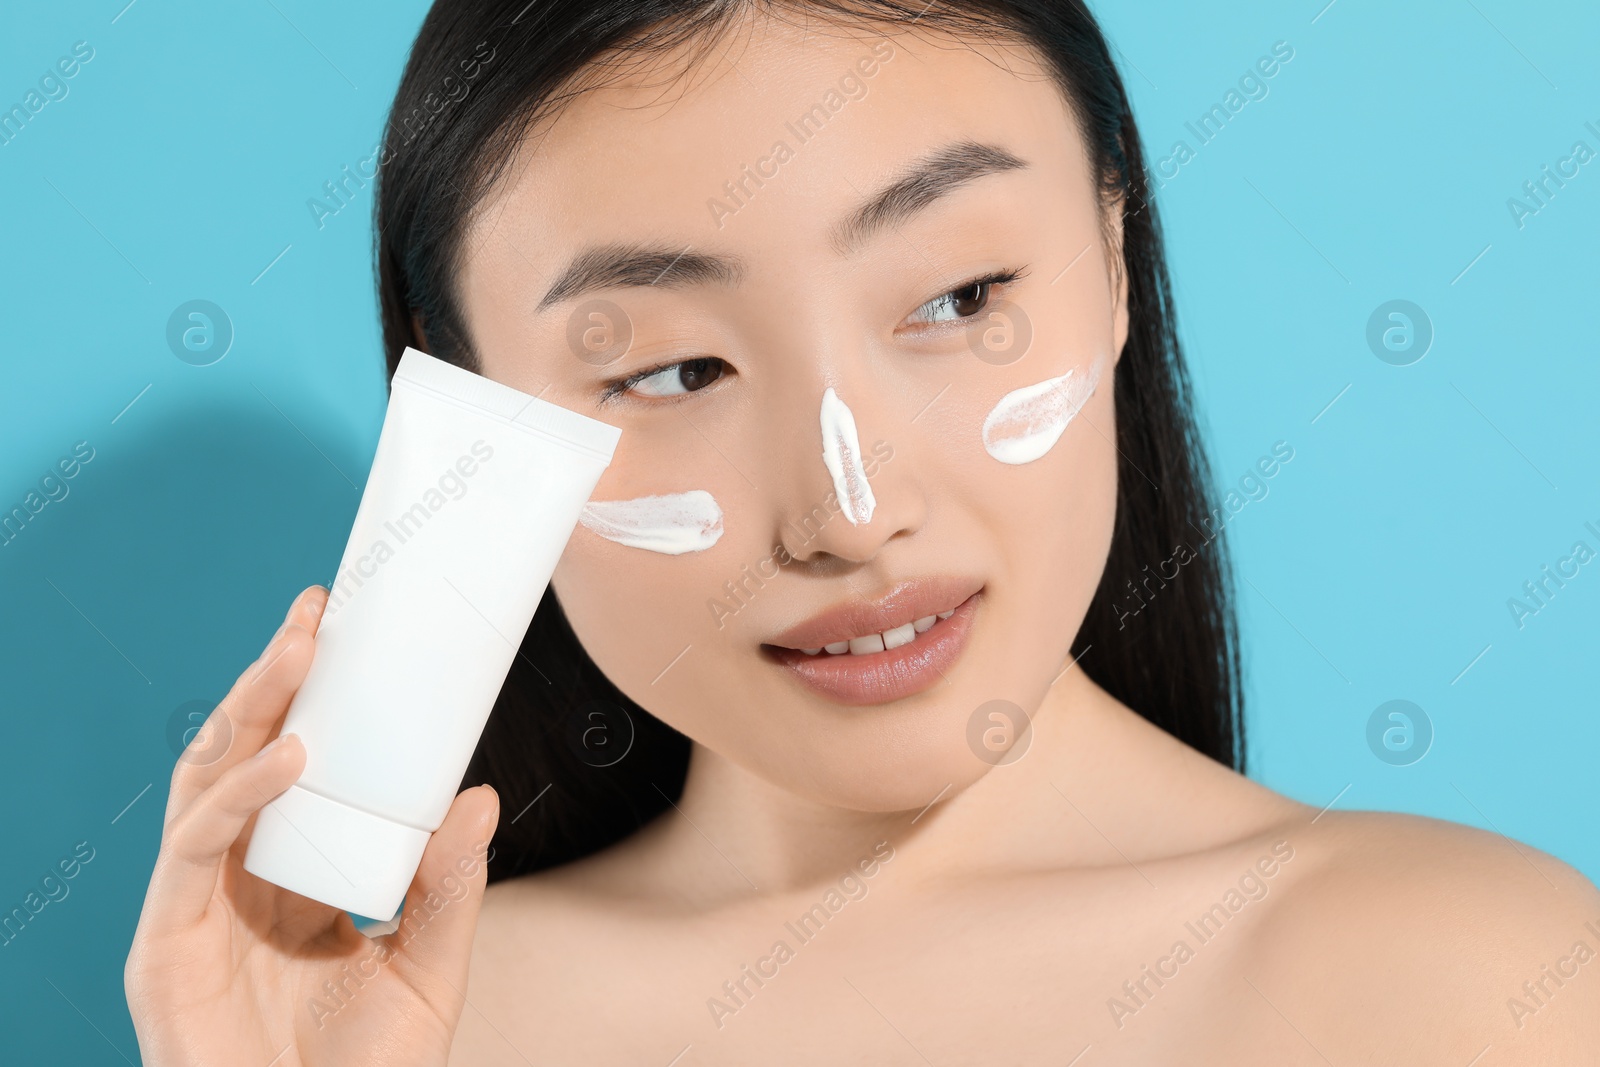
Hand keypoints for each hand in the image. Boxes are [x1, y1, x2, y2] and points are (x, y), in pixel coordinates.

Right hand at [125, 585, 499, 1066]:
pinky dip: (236, 796)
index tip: (351, 634)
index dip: (313, 703)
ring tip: (300, 650)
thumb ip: (451, 888)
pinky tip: (287, 757)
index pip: (294, 770)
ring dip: (250, 708)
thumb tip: (483, 796)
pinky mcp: (165, 944)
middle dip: (274, 678)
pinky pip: (192, 849)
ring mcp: (197, 908)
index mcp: (295, 877)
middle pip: (245, 757)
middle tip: (319, 611)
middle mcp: (241, 881)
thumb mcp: (430, 969)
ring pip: (206, 781)